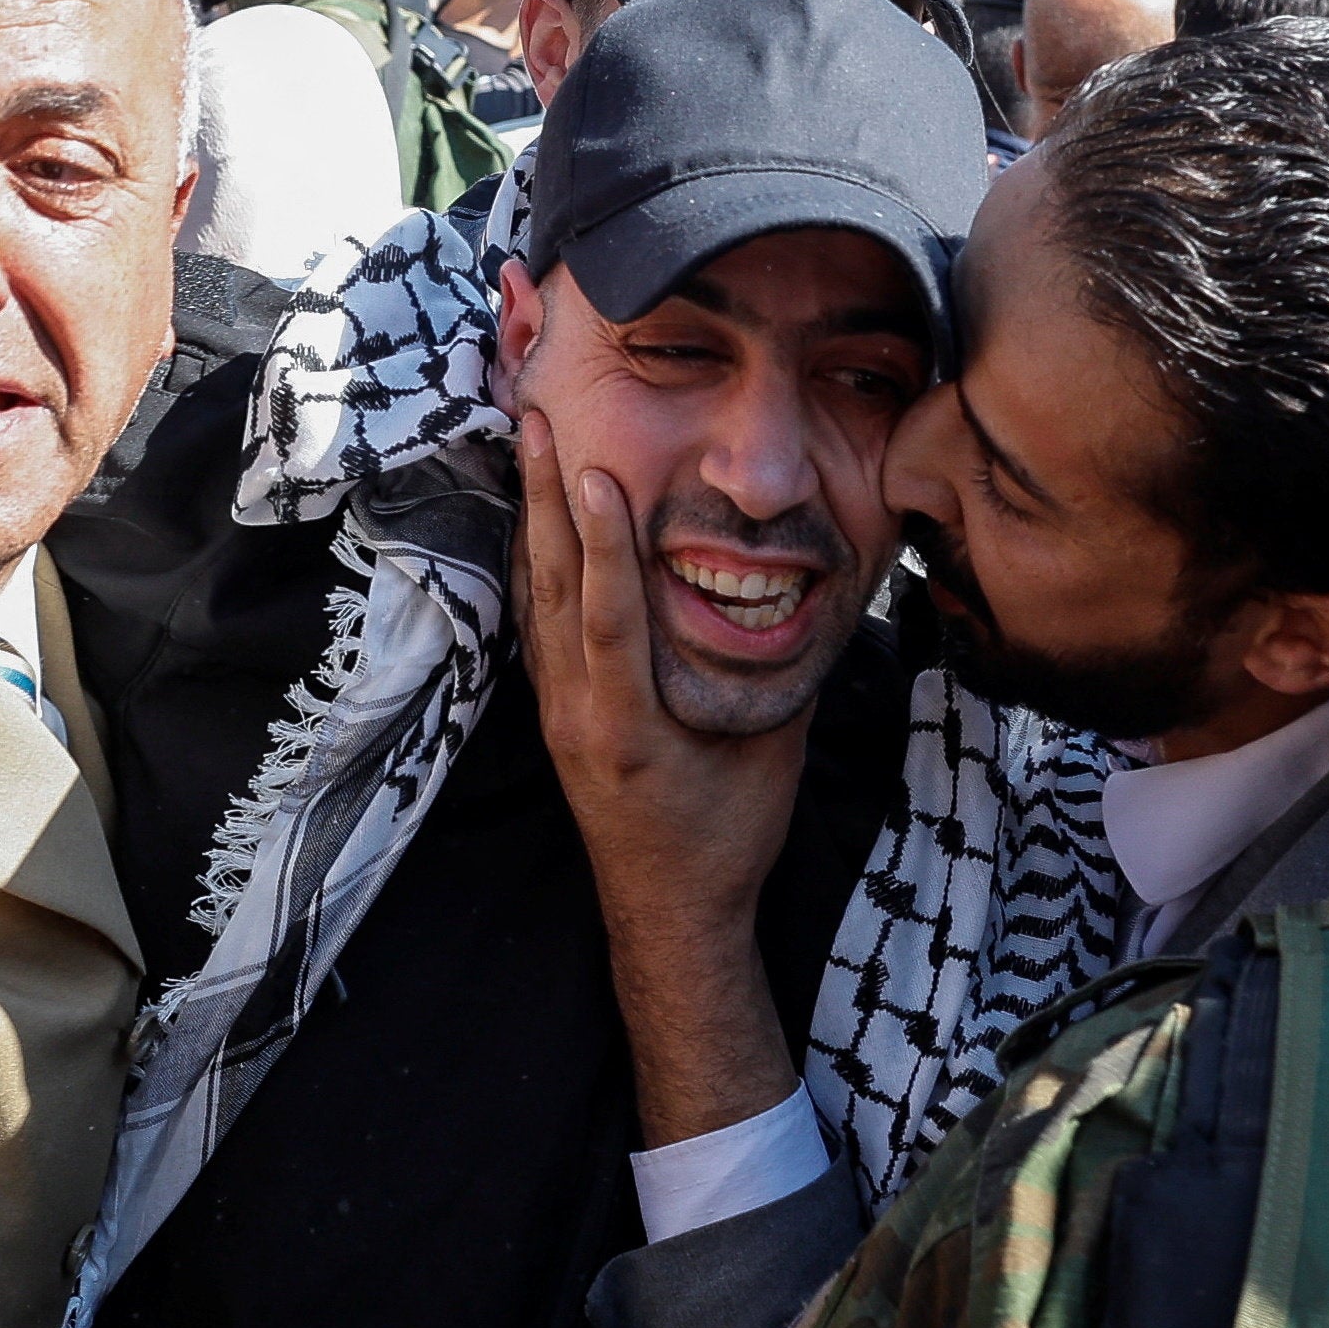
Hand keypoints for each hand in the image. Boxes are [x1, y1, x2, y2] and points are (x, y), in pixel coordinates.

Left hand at [513, 407, 807, 1148]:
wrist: (671, 912)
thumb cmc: (728, 838)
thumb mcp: (769, 753)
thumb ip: (773, 672)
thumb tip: (801, 586)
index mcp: (632, 729)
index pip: (609, 621)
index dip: (599, 546)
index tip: (593, 473)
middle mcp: (581, 713)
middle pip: (554, 590)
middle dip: (544, 498)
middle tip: (535, 415)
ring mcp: (559, 711)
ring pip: (537, 598)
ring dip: (533, 516)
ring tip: (527, 440)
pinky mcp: (556, 710)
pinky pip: (541, 623)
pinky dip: (538, 562)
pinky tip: (535, 516)